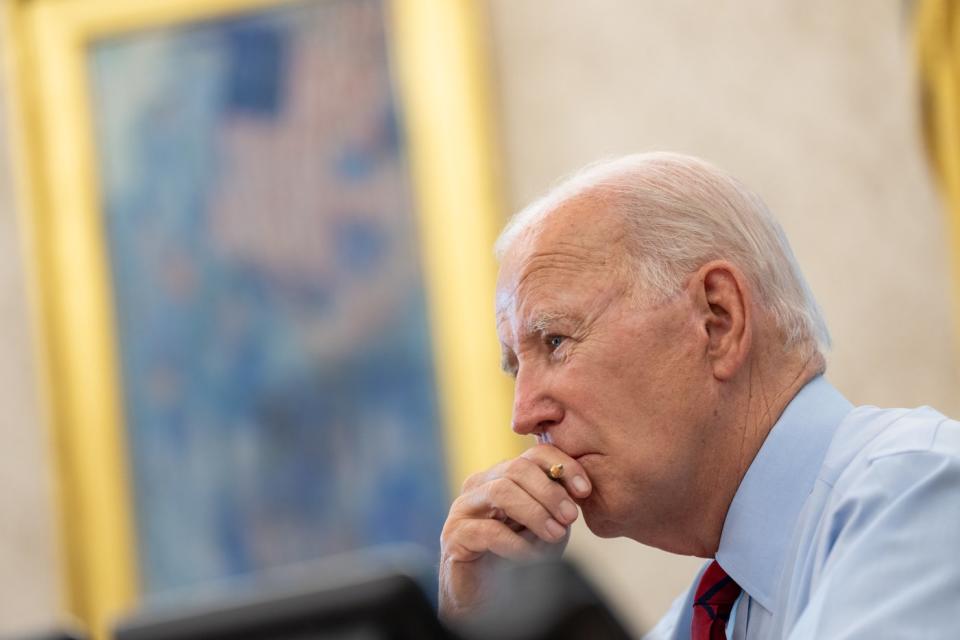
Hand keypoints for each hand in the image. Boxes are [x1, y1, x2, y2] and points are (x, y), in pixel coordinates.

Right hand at [438, 444, 592, 618]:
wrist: (488, 602)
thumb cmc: (517, 562)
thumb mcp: (546, 531)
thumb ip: (557, 510)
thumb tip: (573, 494)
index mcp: (503, 478)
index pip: (533, 456)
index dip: (563, 466)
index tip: (584, 490)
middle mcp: (481, 486)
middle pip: (517, 468)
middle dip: (549, 491)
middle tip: (570, 516)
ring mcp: (464, 509)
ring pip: (501, 491)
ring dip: (535, 512)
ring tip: (555, 534)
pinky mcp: (455, 536)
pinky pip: (488, 530)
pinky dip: (516, 543)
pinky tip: (532, 557)